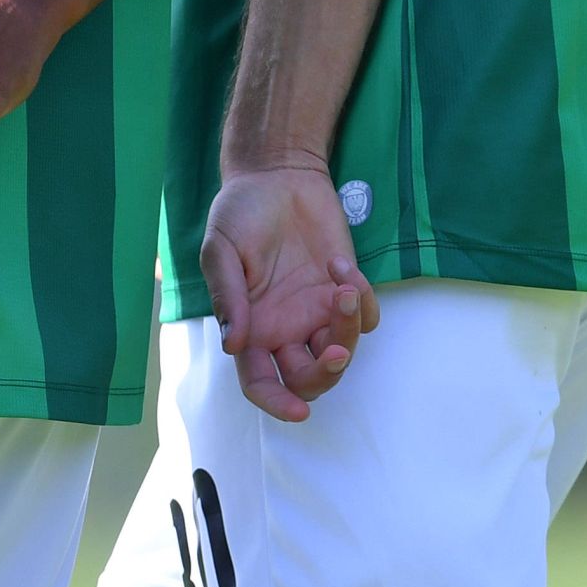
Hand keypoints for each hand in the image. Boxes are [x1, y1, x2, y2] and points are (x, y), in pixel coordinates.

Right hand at [202, 164, 377, 420]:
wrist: (278, 175)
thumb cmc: (241, 213)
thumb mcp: (221, 249)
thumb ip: (228, 296)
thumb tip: (233, 345)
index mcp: (251, 328)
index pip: (261, 383)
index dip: (277, 403)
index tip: (298, 411)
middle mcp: (285, 329)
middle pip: (309, 380)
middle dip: (326, 373)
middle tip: (336, 349)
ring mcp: (318, 312)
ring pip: (341, 351)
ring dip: (347, 331)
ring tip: (344, 286)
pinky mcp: (345, 290)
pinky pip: (365, 318)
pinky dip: (363, 300)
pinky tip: (341, 265)